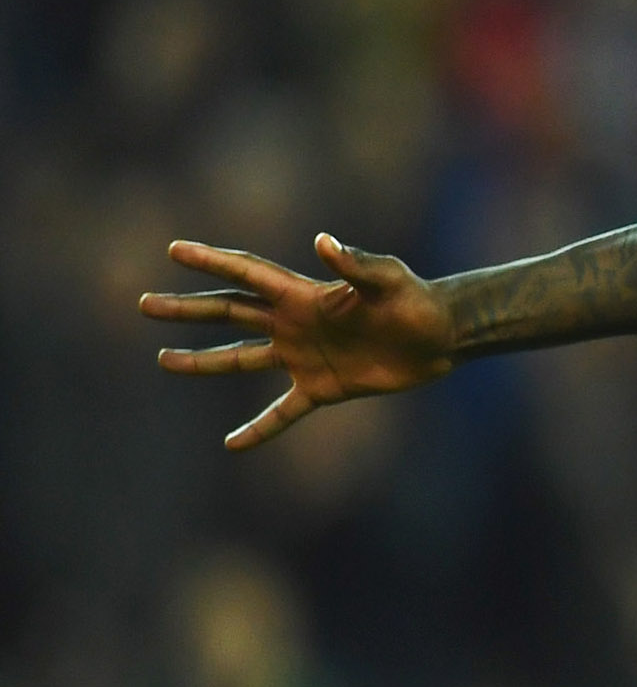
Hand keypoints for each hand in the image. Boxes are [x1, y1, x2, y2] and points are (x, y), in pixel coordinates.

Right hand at [139, 235, 454, 448]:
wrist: (441, 338)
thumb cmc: (416, 301)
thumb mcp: (386, 280)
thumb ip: (354, 264)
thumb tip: (323, 242)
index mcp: (303, 294)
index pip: (247, 275)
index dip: (212, 262)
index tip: (174, 250)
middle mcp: (295, 324)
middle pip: (230, 314)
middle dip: (188, 310)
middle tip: (145, 304)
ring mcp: (305, 356)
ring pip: (242, 360)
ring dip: (204, 361)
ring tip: (164, 360)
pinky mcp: (323, 387)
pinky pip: (282, 412)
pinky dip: (259, 429)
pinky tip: (232, 445)